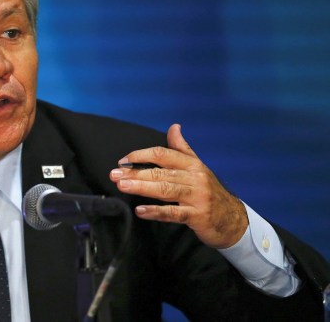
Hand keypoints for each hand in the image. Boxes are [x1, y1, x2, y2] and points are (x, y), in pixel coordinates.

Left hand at [110, 124, 247, 248]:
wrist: (233, 220)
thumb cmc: (209, 192)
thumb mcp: (198, 167)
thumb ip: (182, 148)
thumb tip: (174, 126)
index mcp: (192, 164)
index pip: (163, 154)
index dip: (141, 155)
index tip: (123, 160)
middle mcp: (195, 178)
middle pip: (161, 172)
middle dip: (135, 172)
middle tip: (114, 174)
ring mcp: (197, 197)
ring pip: (166, 189)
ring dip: (142, 187)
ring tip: (122, 186)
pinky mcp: (198, 216)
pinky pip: (174, 213)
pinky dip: (156, 211)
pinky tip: (141, 210)